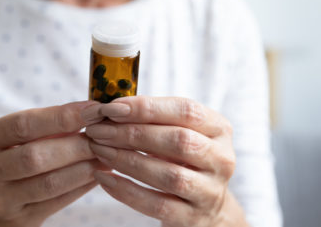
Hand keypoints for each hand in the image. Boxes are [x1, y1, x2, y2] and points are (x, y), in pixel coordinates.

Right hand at [0, 101, 109, 226]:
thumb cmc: (2, 159)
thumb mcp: (7, 138)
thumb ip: (42, 126)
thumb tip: (89, 113)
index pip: (24, 124)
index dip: (62, 116)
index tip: (92, 109)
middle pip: (36, 156)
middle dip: (76, 145)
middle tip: (104, 135)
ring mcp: (0, 200)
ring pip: (49, 183)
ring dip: (84, 167)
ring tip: (106, 155)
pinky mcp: (19, 220)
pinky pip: (57, 202)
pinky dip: (81, 186)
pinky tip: (98, 174)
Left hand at [82, 96, 237, 226]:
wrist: (207, 209)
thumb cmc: (184, 161)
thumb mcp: (180, 134)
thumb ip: (154, 119)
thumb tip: (111, 106)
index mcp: (219, 129)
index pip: (185, 111)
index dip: (147, 107)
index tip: (112, 107)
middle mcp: (221, 158)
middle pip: (178, 141)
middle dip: (132, 133)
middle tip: (98, 130)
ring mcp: (210, 191)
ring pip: (169, 175)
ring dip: (127, 161)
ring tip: (99, 151)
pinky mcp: (194, 217)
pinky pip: (157, 205)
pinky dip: (127, 191)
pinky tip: (105, 179)